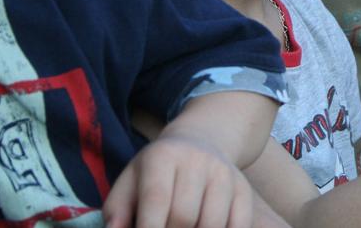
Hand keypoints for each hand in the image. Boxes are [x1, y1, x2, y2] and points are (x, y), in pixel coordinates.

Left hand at [104, 131, 253, 227]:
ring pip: (212, 224)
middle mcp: (197, 161)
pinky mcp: (243, 188)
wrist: (199, 142)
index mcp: (163, 156)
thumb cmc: (156, 171)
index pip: (156, 199)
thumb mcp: (130, 181)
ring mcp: (224, 173)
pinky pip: (238, 224)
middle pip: (184, 217)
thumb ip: (118, 210)